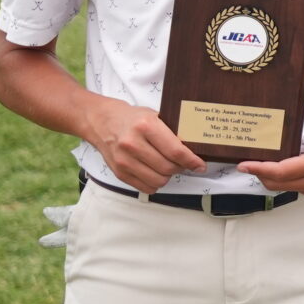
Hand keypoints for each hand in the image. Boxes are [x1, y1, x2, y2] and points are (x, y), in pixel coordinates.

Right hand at [84, 96, 203, 192]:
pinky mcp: (118, 172)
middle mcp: (132, 144)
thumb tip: (195, 150)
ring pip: (158, 181)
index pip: (175, 151)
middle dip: (180, 168)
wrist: (103, 122)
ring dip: (168, 176)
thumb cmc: (134, 119)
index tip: (200, 165)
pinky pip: (145, 187)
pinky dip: (155, 183)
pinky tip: (155, 173)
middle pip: (167, 168)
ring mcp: (124, 160)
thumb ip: (172, 132)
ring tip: (168, 167)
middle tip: (183, 163)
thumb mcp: (155, 116)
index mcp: (146, 126)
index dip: (191, 161)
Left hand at [238, 81, 303, 194]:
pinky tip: (269, 169)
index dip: (261, 168)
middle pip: (276, 182)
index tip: (244, 164)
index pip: (282, 171)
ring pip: (280, 187)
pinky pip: (287, 187)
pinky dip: (276, 180)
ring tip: (253, 165)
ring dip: (266, 177)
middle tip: (243, 162)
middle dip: (258, 173)